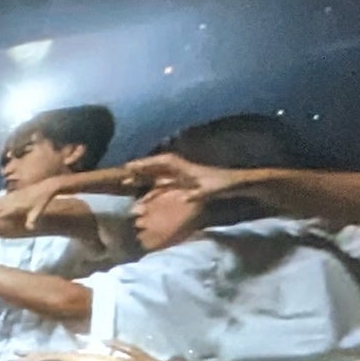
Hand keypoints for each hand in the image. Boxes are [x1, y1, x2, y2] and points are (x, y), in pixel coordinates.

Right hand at [122, 151, 249, 211]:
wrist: (238, 184)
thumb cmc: (224, 184)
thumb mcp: (211, 190)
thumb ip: (198, 194)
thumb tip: (187, 198)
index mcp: (184, 167)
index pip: (160, 162)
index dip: (144, 164)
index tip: (129, 167)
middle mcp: (180, 169)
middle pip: (155, 167)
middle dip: (138, 170)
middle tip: (121, 174)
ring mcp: (182, 176)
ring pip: (157, 175)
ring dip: (144, 178)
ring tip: (127, 184)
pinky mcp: (185, 183)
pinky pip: (163, 184)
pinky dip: (153, 188)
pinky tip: (145, 196)